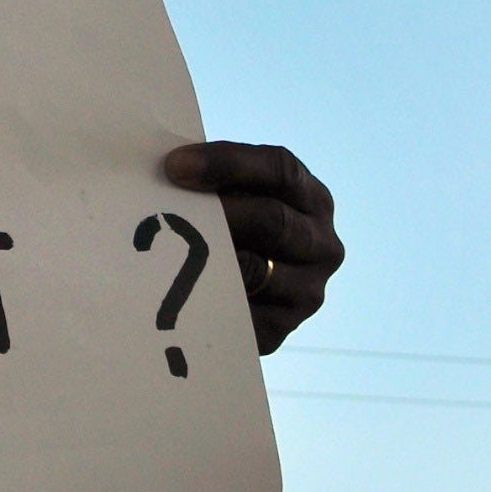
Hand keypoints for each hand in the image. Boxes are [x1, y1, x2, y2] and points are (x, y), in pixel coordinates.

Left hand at [163, 140, 342, 354]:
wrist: (249, 299)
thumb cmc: (236, 230)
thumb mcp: (241, 199)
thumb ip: (218, 182)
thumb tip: (171, 167)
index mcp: (313, 199)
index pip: (280, 169)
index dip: (228, 162)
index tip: (175, 164)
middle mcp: (322, 244)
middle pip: (273, 220)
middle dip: (218, 211)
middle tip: (170, 209)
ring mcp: (307, 291)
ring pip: (255, 269)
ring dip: (210, 257)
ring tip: (168, 248)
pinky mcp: (281, 329)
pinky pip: (240, 312)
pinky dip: (207, 297)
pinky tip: (177, 289)